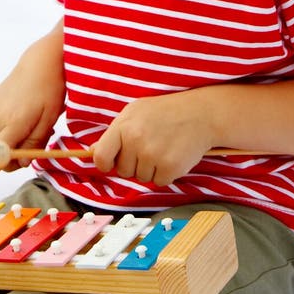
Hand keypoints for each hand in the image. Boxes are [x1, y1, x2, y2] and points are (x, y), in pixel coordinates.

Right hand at [0, 20, 64, 170]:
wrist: (41, 62)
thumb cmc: (50, 90)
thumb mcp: (49, 120)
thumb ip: (34, 144)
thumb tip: (22, 162)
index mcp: (13, 122)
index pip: (0, 157)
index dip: (12, 163)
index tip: (26, 157)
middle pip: (5, 148)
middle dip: (22, 145)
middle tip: (41, 130)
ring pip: (4, 136)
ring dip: (18, 133)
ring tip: (34, 116)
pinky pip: (0, 123)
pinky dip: (12, 122)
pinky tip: (24, 108)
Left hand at [92, 91, 212, 186]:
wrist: (200, 113)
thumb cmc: (165, 111)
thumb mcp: (135, 112)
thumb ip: (115, 132)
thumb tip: (94, 153)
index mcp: (124, 126)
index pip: (101, 156)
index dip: (105, 163)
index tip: (112, 163)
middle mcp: (136, 140)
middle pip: (123, 171)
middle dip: (134, 163)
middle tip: (149, 146)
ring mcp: (153, 155)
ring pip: (141, 178)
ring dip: (151, 168)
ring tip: (163, 147)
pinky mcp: (169, 167)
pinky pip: (159, 182)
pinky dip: (166, 173)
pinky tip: (172, 155)